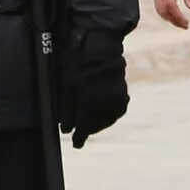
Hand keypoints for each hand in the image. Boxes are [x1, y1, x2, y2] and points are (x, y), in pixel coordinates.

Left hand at [59, 28, 128, 145]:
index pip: (84, 128)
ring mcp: (117, 100)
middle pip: (96, 125)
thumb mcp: (66, 86)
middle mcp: (106, 104)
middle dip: (88, 129)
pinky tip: (100, 111)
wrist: (99, 45)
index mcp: (90, 102)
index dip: (79, 138)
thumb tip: (66, 130)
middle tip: (80, 132)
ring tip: (90, 122)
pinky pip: (115, 112)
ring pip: (107, 120)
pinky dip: (108, 114)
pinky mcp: (123, 96)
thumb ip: (66, 111)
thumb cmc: (77, 63)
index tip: (76, 144)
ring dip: (98, 123)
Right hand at [152, 0, 189, 29]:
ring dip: (170, 19)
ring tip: (181, 24)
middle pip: (163, 10)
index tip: (186, 22)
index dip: (178, 15)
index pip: (170, 4)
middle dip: (174, 20)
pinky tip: (174, 18)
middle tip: (185, 26)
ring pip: (160, 11)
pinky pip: (159, 8)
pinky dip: (166, 15)